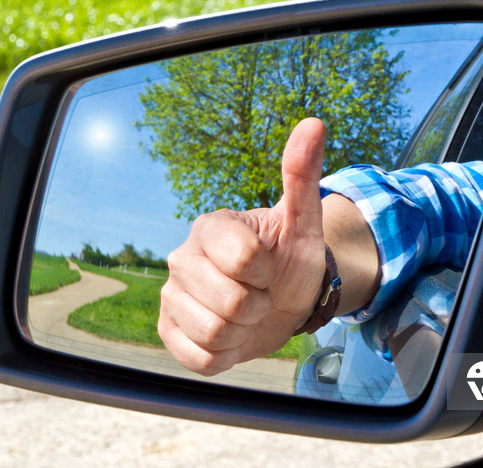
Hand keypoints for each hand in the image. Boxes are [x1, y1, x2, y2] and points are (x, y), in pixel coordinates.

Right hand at [159, 118, 326, 375]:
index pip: (245, 260)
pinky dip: (225, 354)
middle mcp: (181, 259)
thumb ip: (301, 174)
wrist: (281, 302)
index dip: (269, 272)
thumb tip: (313, 123)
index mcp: (210, 228)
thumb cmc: (290, 260)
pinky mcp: (168, 333)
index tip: (270, 267)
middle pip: (231, 302)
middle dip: (260, 305)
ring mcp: (171, 297)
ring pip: (215, 333)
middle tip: (260, 294)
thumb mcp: (303, 221)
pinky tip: (230, 335)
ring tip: (246, 315)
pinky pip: (199, 358)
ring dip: (244, 331)